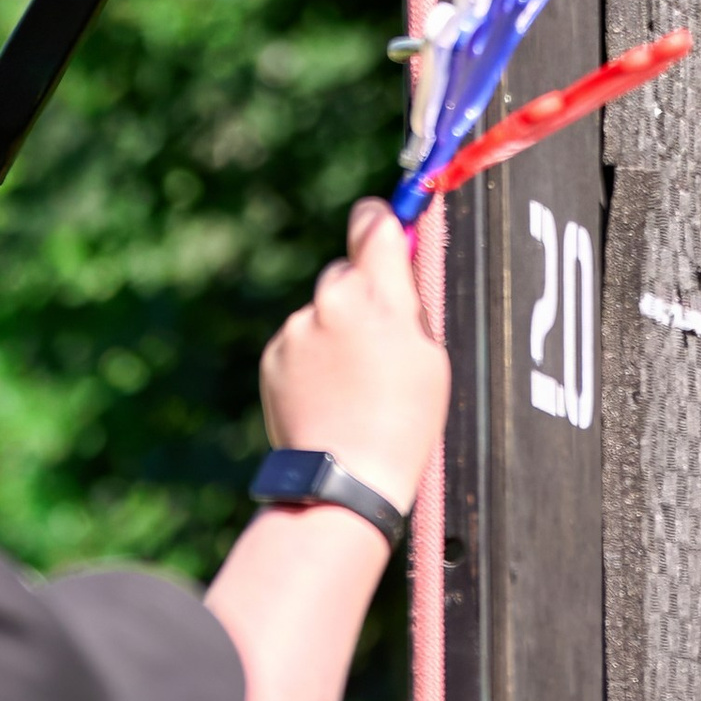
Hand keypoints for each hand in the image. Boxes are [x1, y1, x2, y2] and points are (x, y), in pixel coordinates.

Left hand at [257, 202, 447, 516]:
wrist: (345, 478)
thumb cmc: (403, 418)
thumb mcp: (427, 350)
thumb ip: (406, 295)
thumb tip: (395, 252)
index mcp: (372, 294)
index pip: (373, 223)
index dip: (381, 223)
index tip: (386, 227)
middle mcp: (327, 301)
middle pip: (345, 272)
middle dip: (360, 293)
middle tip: (380, 341)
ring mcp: (295, 330)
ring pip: (320, 310)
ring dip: (334, 329)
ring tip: (354, 382)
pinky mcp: (273, 357)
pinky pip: (298, 340)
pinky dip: (312, 357)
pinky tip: (329, 393)